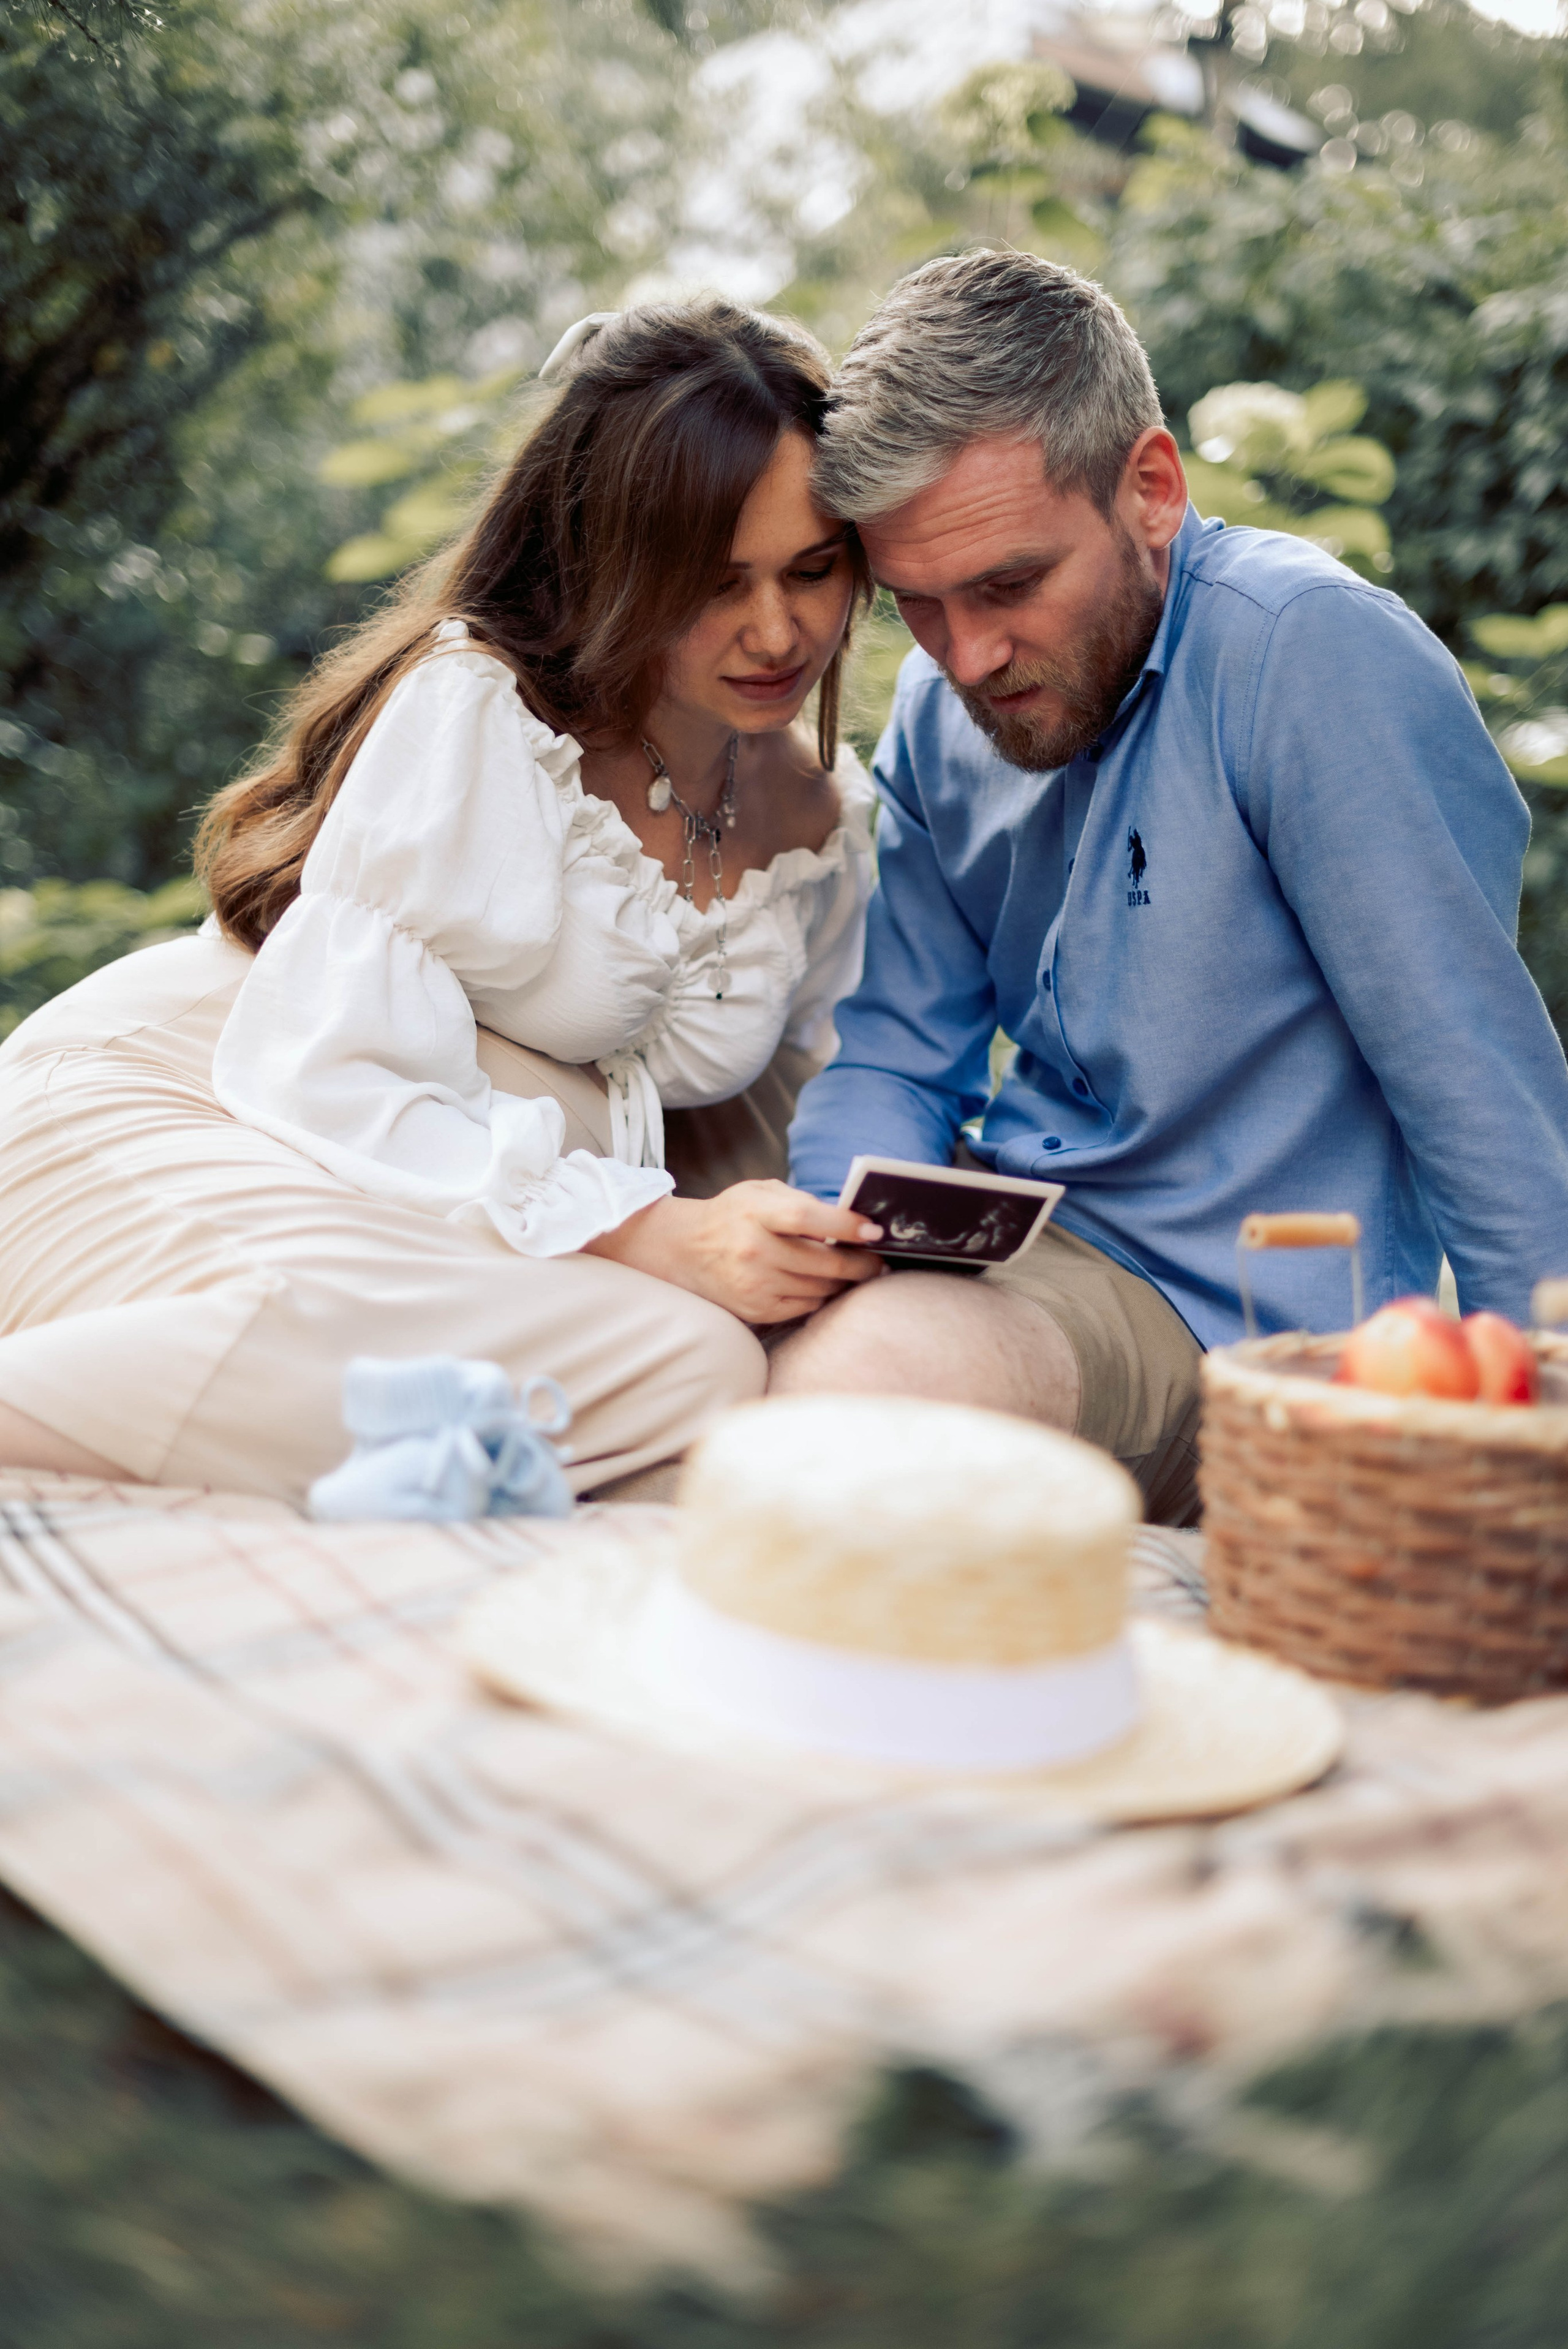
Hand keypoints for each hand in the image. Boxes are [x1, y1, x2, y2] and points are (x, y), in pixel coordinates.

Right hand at [582, 1180, 884, 1322]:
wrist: (684, 1250)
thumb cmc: (734, 1215)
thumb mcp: (761, 1193)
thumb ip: (803, 1202)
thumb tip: (853, 1222)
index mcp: (756, 1213)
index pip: (807, 1219)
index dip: (846, 1226)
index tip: (875, 1231)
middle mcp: (753, 1251)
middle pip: (823, 1263)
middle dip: (861, 1264)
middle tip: (879, 1261)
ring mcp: (754, 1284)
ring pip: (821, 1288)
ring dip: (843, 1281)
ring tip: (854, 1271)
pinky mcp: (755, 1310)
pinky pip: (806, 1306)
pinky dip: (820, 1296)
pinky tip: (824, 1284)